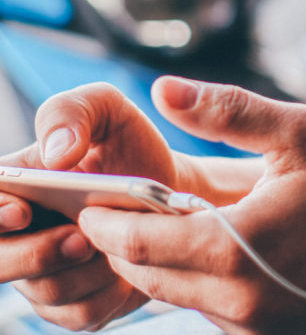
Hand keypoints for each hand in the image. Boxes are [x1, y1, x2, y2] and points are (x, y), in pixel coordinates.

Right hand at [0, 81, 191, 330]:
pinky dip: (108, 291)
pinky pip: (81, 314)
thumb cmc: (130, 145)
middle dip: (35, 255)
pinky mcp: (76, 303)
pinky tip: (125, 265)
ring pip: (44, 292)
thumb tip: (56, 154)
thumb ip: (72, 111)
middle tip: (81, 237)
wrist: (172, 186)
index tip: (22, 212)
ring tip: (113, 242)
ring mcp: (44, 272)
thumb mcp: (106, 108)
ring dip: (84, 270)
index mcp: (16, 184)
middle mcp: (19, 234)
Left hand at [79, 76, 305, 334]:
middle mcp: (232, 299)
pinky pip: (206, 306)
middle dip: (118, 241)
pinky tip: (203, 243)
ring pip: (173, 294)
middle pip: (145, 274)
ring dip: (154, 259)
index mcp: (233, 247)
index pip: (136, 242)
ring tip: (148, 220)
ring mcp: (248, 325)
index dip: (104, 219)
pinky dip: (189, 276)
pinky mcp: (263, 334)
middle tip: (105, 206)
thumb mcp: (300, 134)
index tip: (87, 198)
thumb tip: (164, 89)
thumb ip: (228, 111)